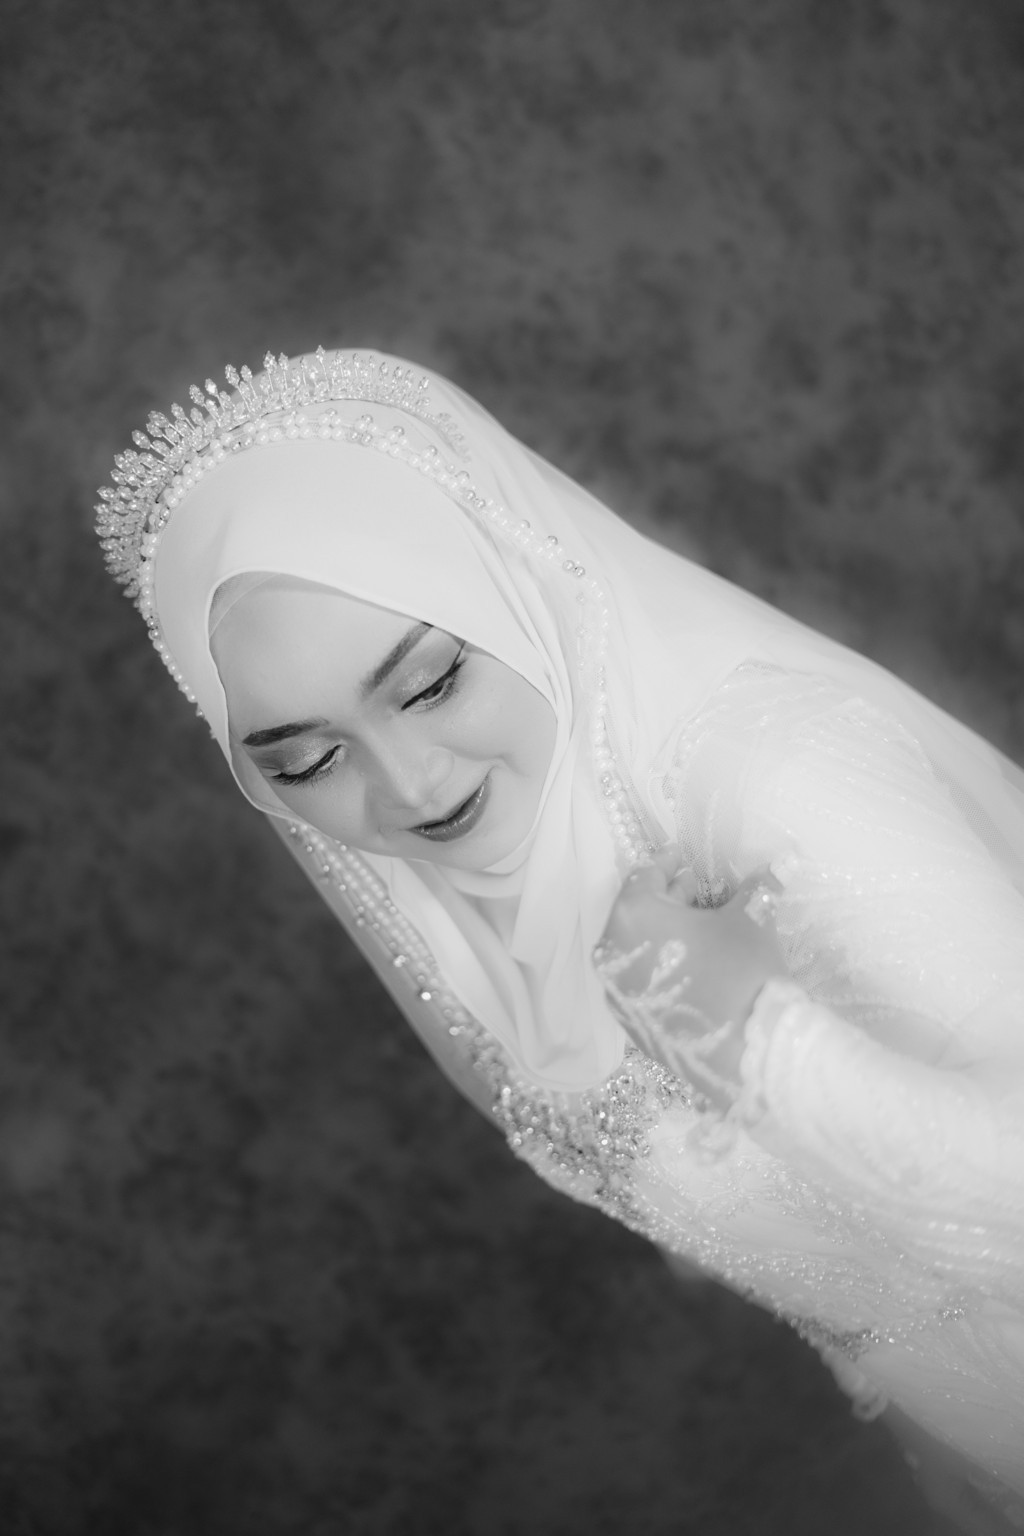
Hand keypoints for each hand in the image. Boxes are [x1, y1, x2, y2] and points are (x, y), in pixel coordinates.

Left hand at [594, 849, 787, 1100]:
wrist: (749, 1053)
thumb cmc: (743, 971)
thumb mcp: (753, 917)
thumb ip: (756, 886)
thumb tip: (773, 867)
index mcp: (633, 915)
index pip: (644, 876)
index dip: (667, 863)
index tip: (683, 857)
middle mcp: (612, 952)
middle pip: (637, 912)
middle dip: (668, 898)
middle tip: (697, 889)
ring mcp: (617, 992)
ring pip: (637, 948)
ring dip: (664, 933)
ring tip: (700, 926)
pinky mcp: (631, 1023)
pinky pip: (641, 980)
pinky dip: (661, 965)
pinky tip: (693, 964)